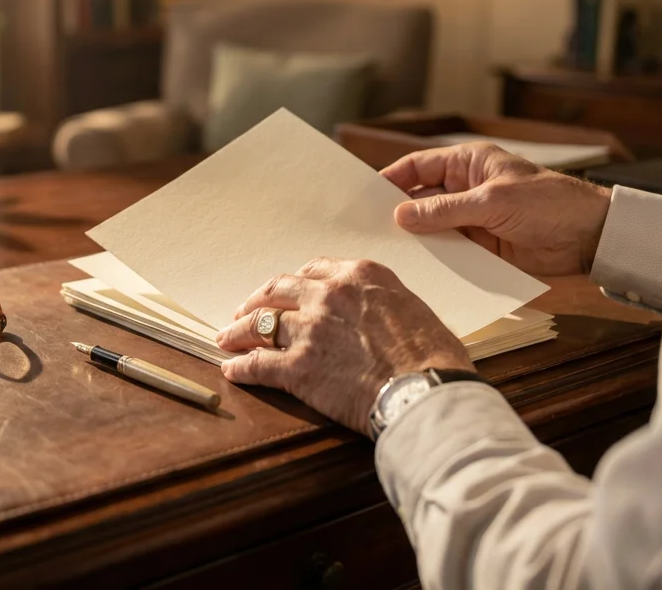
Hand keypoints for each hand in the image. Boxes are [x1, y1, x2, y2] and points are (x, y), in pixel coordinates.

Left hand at [216, 257, 473, 435]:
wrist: (426, 391)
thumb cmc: (434, 357)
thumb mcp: (412, 309)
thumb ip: (381, 304)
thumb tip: (374, 316)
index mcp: (359, 276)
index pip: (313, 270)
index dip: (293, 283)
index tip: (285, 291)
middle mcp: (329, 295)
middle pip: (278, 291)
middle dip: (258, 301)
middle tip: (246, 310)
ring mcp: (309, 329)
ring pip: (260, 324)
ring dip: (240, 332)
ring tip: (227, 338)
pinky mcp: (297, 367)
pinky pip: (257, 363)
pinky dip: (241, 367)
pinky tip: (232, 370)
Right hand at [381, 143, 611, 275]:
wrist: (589, 237)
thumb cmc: (548, 203)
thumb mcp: (492, 202)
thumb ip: (445, 210)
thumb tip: (401, 215)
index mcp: (467, 163)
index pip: (418, 167)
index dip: (391, 180)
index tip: (364, 199)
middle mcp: (465, 188)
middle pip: (420, 198)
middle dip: (398, 213)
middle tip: (367, 231)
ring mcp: (471, 219)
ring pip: (432, 227)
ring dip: (416, 239)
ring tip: (386, 253)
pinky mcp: (480, 246)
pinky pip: (449, 250)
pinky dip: (435, 258)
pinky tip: (416, 269)